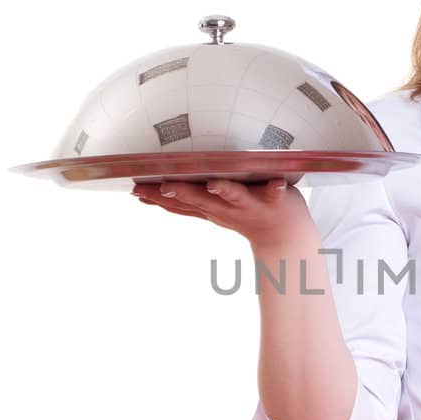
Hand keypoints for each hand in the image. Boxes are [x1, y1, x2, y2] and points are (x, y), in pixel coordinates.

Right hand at [132, 177, 315, 253]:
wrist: (284, 235)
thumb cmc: (245, 213)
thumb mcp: (210, 208)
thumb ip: (185, 200)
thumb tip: (153, 192)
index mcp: (209, 208)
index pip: (179, 203)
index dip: (157, 197)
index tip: (136, 190)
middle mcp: (225, 208)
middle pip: (200, 200)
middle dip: (181, 193)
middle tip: (162, 187)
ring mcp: (250, 205)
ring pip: (233, 197)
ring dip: (224, 191)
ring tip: (214, 184)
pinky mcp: (275, 200)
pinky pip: (275, 193)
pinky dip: (275, 189)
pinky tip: (277, 184)